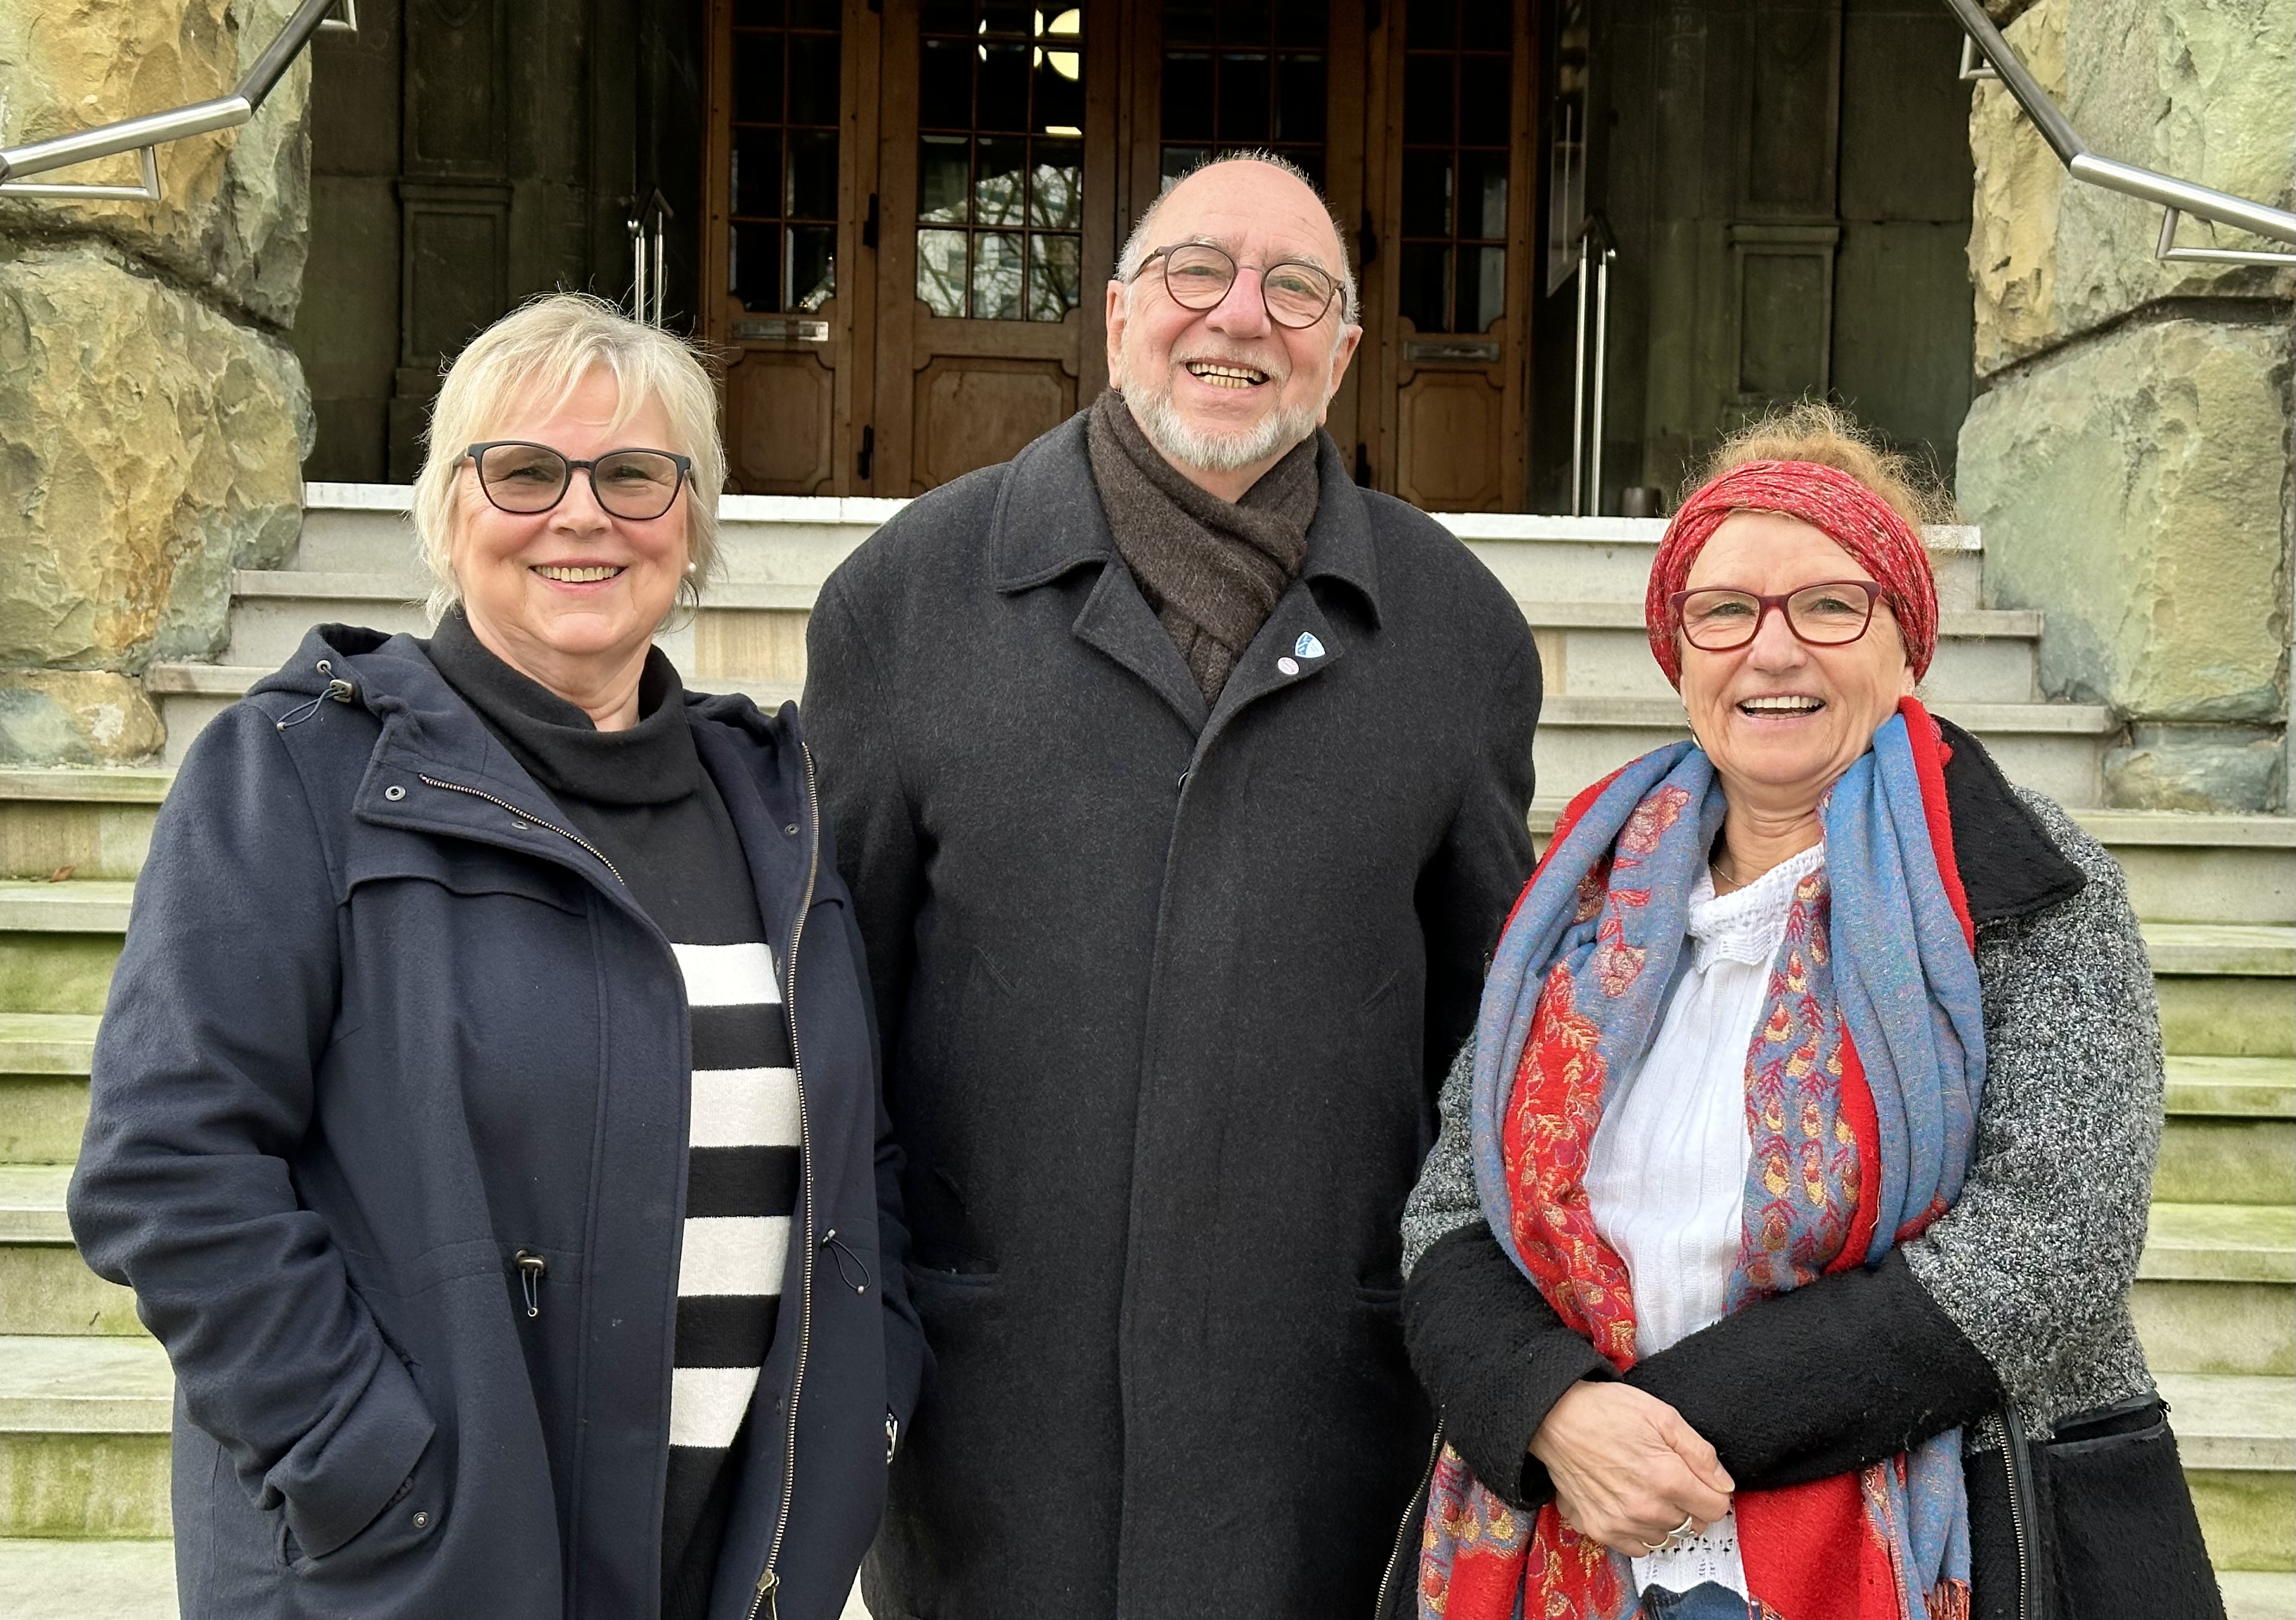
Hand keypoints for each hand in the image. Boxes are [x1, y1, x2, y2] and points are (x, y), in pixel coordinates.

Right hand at [1527, 1381, 1734, 1556]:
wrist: (1555, 1418)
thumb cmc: (1607, 1411)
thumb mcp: (1663, 1415)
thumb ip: (1700, 1452)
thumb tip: (1723, 1483)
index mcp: (1667, 1478)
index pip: (1715, 1508)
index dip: (1712, 1490)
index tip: (1699, 1478)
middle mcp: (1646, 1508)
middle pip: (1692, 1524)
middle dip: (1688, 1503)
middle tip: (1669, 1477)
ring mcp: (1621, 1523)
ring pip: (1667, 1536)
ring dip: (1665, 1519)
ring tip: (1646, 1488)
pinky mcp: (1599, 1530)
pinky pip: (1638, 1547)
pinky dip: (1640, 1530)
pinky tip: (1629, 1503)